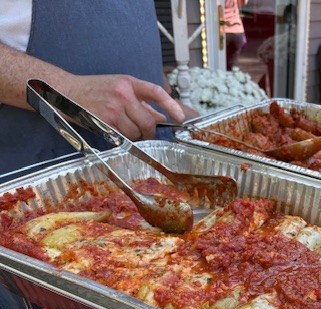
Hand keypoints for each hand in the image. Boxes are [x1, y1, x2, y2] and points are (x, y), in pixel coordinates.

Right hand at [64, 74, 185, 140]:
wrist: (64, 91)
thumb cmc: (94, 90)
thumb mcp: (119, 88)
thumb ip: (141, 102)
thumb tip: (162, 118)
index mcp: (129, 83)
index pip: (157, 92)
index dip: (171, 105)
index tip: (180, 117)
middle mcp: (123, 94)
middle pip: (148, 121)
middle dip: (148, 131)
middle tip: (143, 132)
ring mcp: (113, 108)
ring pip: (137, 132)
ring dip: (134, 135)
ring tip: (122, 127)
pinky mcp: (104, 121)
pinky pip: (123, 137)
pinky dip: (122, 138)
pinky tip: (114, 131)